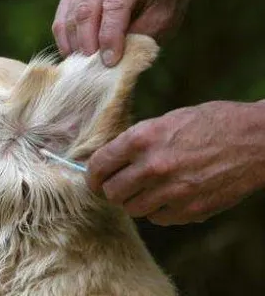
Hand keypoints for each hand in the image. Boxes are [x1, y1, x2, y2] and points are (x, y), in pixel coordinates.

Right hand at [52, 0, 187, 65]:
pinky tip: (74, 56)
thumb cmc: (160, 5)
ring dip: (75, 46)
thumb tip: (110, 63)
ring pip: (70, 17)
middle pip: (86, 10)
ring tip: (84, 66)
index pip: (114, 5)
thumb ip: (137, 38)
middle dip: (88, 43)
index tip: (110, 62)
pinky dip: (65, 42)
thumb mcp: (161, 20)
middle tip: (92, 67)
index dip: (110, 37)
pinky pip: (60, 20)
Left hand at [88, 101, 264, 225]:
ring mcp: (171, 191)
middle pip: (112, 192)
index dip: (92, 175)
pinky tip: (168, 196)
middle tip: (120, 184)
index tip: (95, 178)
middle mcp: (152, 166)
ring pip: (132, 209)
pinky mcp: (190, 210)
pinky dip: (158, 211)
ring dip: (135, 200)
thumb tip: (111, 159)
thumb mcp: (166, 120)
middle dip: (112, 189)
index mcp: (142, 139)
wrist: (255, 140)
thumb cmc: (211, 123)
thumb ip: (136, 141)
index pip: (99, 165)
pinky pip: (157, 219)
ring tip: (147, 189)